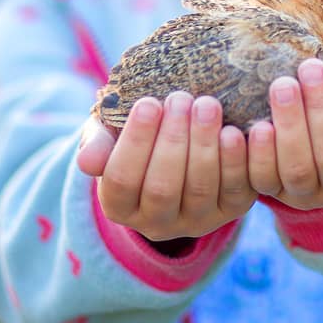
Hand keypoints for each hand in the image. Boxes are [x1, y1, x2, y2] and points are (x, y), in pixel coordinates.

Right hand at [76, 91, 255, 241]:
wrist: (182, 144)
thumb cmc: (139, 135)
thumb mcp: (110, 135)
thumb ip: (97, 143)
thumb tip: (87, 162)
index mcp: (120, 206)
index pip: (121, 181)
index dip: (135, 142)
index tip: (148, 102)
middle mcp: (156, 223)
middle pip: (162, 188)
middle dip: (172, 140)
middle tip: (180, 98)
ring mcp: (196, 220)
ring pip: (199, 189)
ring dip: (204, 145)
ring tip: (207, 105)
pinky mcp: (231, 211)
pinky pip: (236, 191)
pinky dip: (235, 162)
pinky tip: (233, 132)